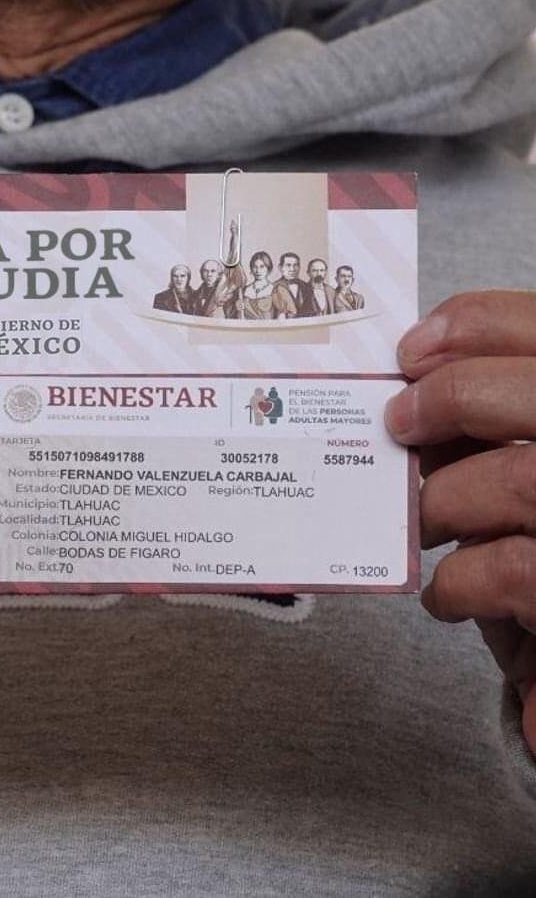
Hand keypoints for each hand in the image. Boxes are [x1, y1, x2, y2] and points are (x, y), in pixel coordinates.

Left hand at [385, 290, 535, 750]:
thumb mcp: (516, 480)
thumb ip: (488, 430)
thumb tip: (409, 396)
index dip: (482, 323)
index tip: (410, 349)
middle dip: (453, 396)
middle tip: (398, 426)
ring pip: (519, 479)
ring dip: (446, 502)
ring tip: (426, 526)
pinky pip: (510, 570)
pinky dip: (458, 582)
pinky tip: (448, 594)